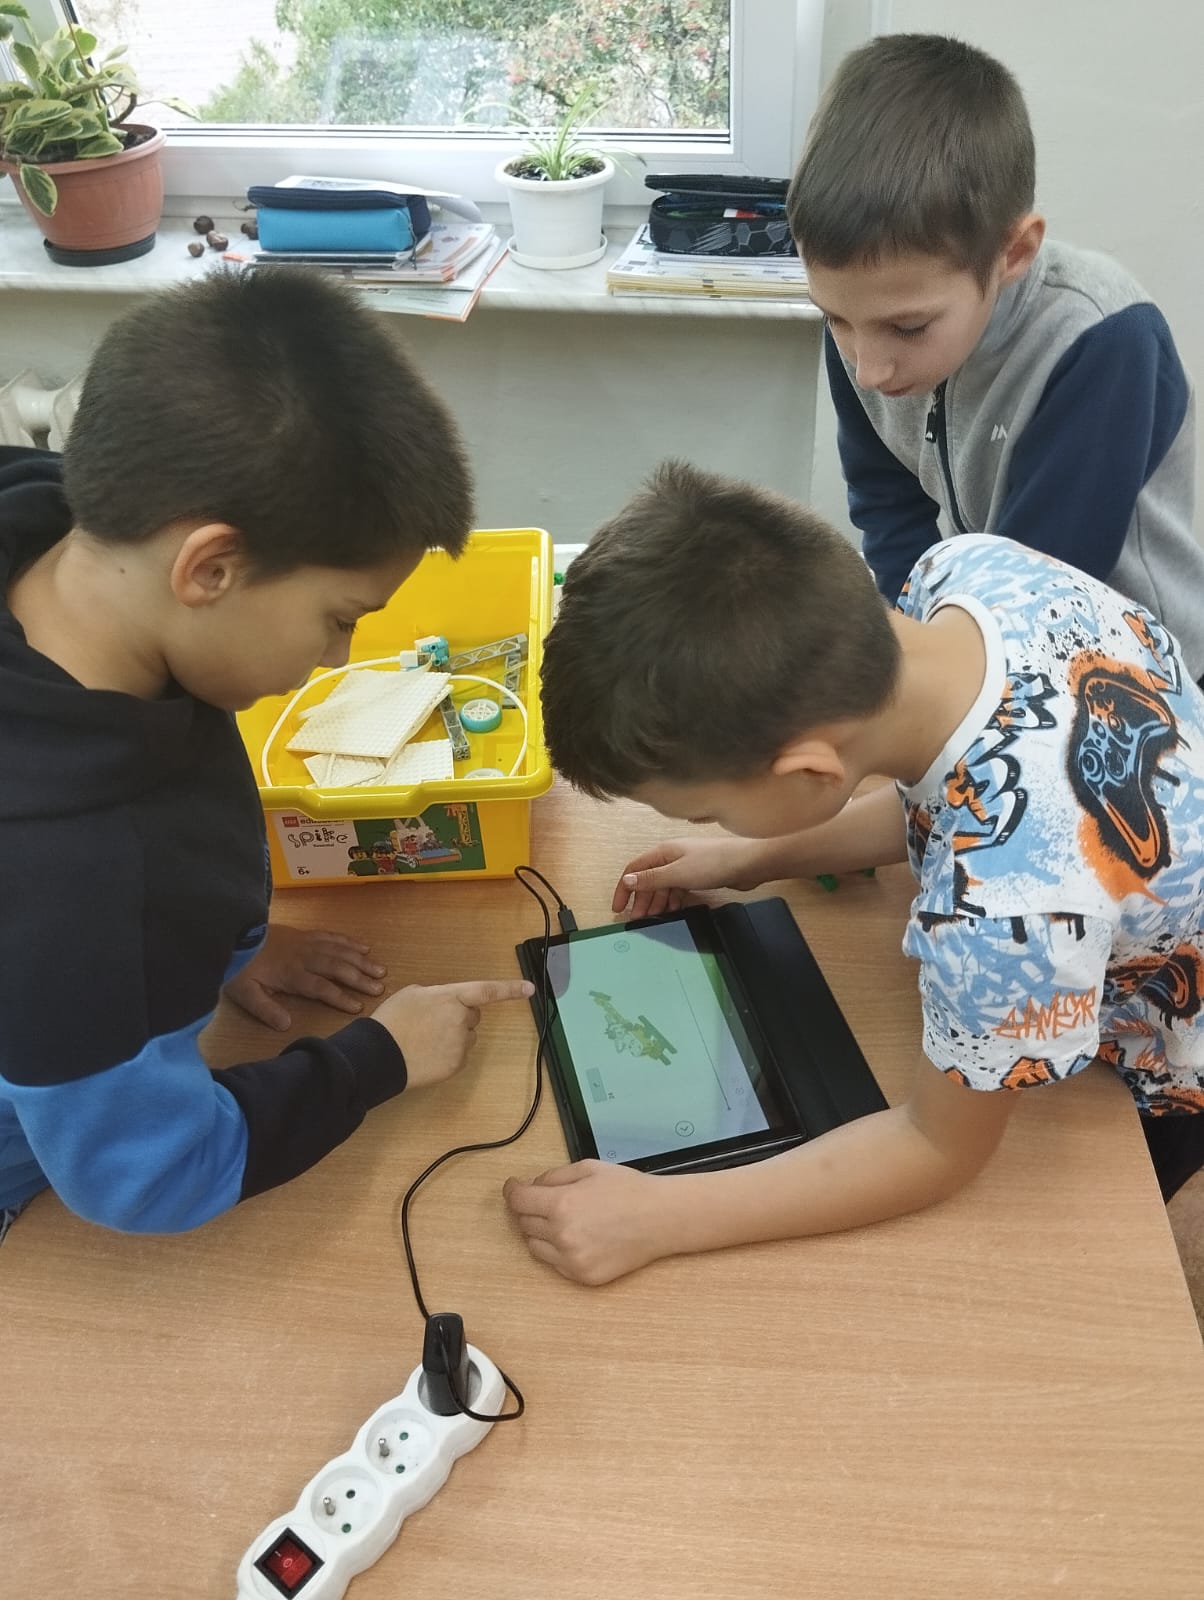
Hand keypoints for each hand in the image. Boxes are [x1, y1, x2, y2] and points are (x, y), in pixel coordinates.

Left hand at [224, 924, 385, 1029]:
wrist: (233, 933)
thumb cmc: (239, 967)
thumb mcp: (244, 993)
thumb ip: (265, 1009)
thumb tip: (286, 1025)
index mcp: (291, 974)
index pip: (321, 987)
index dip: (340, 997)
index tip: (358, 1007)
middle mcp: (305, 957)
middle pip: (337, 967)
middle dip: (360, 978)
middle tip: (380, 988)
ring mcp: (307, 942)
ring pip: (340, 950)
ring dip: (361, 960)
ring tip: (380, 970)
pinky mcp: (305, 933)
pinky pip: (332, 936)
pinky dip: (349, 942)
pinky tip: (363, 947)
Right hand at [371, 978, 533, 1089]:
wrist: (380, 1055)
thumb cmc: (392, 1021)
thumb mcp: (412, 994)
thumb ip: (437, 995)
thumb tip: (447, 1004)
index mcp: (451, 997)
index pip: (487, 991)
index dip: (510, 989)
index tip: (530, 988)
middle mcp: (461, 1019)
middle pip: (473, 1016)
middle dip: (459, 1017)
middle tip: (432, 1022)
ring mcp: (460, 1044)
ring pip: (466, 1037)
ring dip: (453, 1036)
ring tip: (425, 1040)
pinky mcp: (456, 1064)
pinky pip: (459, 1055)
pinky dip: (448, 1054)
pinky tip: (427, 1054)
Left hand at [503, 1160, 666, 1284]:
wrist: (661, 1219)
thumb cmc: (628, 1190)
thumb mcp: (588, 1169)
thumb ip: (554, 1177)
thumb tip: (533, 1187)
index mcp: (561, 1205)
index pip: (518, 1201)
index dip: (512, 1191)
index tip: (513, 1187)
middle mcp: (562, 1235)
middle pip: (524, 1223)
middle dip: (530, 1208)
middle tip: (545, 1200)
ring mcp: (572, 1260)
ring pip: (534, 1247)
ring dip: (540, 1232)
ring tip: (563, 1220)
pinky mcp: (583, 1277)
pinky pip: (554, 1264)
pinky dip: (557, 1250)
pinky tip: (577, 1236)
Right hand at [613, 836, 764, 917]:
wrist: (747, 864)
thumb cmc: (713, 863)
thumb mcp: (677, 873)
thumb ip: (651, 878)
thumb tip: (627, 880)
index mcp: (663, 852)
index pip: (634, 869)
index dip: (623, 888)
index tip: (618, 908)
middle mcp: (671, 857)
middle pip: (648, 879)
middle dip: (641, 899)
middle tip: (638, 919)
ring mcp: (685, 866)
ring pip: (663, 886)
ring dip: (656, 901)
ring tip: (654, 917)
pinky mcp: (698, 875)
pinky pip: (678, 889)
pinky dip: (672, 900)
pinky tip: (672, 910)